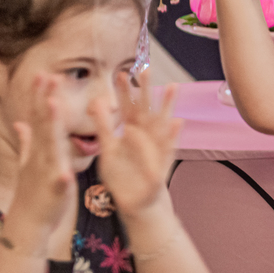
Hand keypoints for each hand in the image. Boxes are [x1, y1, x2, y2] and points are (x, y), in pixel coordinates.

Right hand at [9, 76, 76, 239]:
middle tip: (49, 76)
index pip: (39, 118)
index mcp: (39, 150)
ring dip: (51, 125)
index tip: (43, 74)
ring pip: (50, 145)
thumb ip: (26, 143)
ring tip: (53, 104)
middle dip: (45, 100)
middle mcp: (41, 157)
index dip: (40, 96)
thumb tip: (20, 123)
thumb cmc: (33, 193)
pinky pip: (60, 180)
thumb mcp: (28, 164)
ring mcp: (46, 172)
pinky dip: (62, 173)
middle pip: (43, 124)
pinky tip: (66, 167)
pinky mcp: (56, 190)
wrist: (28, 224)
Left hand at [93, 71, 182, 219]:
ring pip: (162, 124)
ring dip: (167, 106)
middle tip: (145, 69)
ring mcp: (157, 149)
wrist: (139, 203)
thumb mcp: (107, 151)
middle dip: (146, 91)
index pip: (127, 108)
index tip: (121, 73)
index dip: (124, 92)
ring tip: (172, 87)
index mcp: (131, 133)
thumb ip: (103, 127)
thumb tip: (96, 102)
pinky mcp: (161, 165)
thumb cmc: (122, 177)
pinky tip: (177, 122)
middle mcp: (146, 137)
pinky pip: (168, 149)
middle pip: (146, 110)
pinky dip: (172, 136)